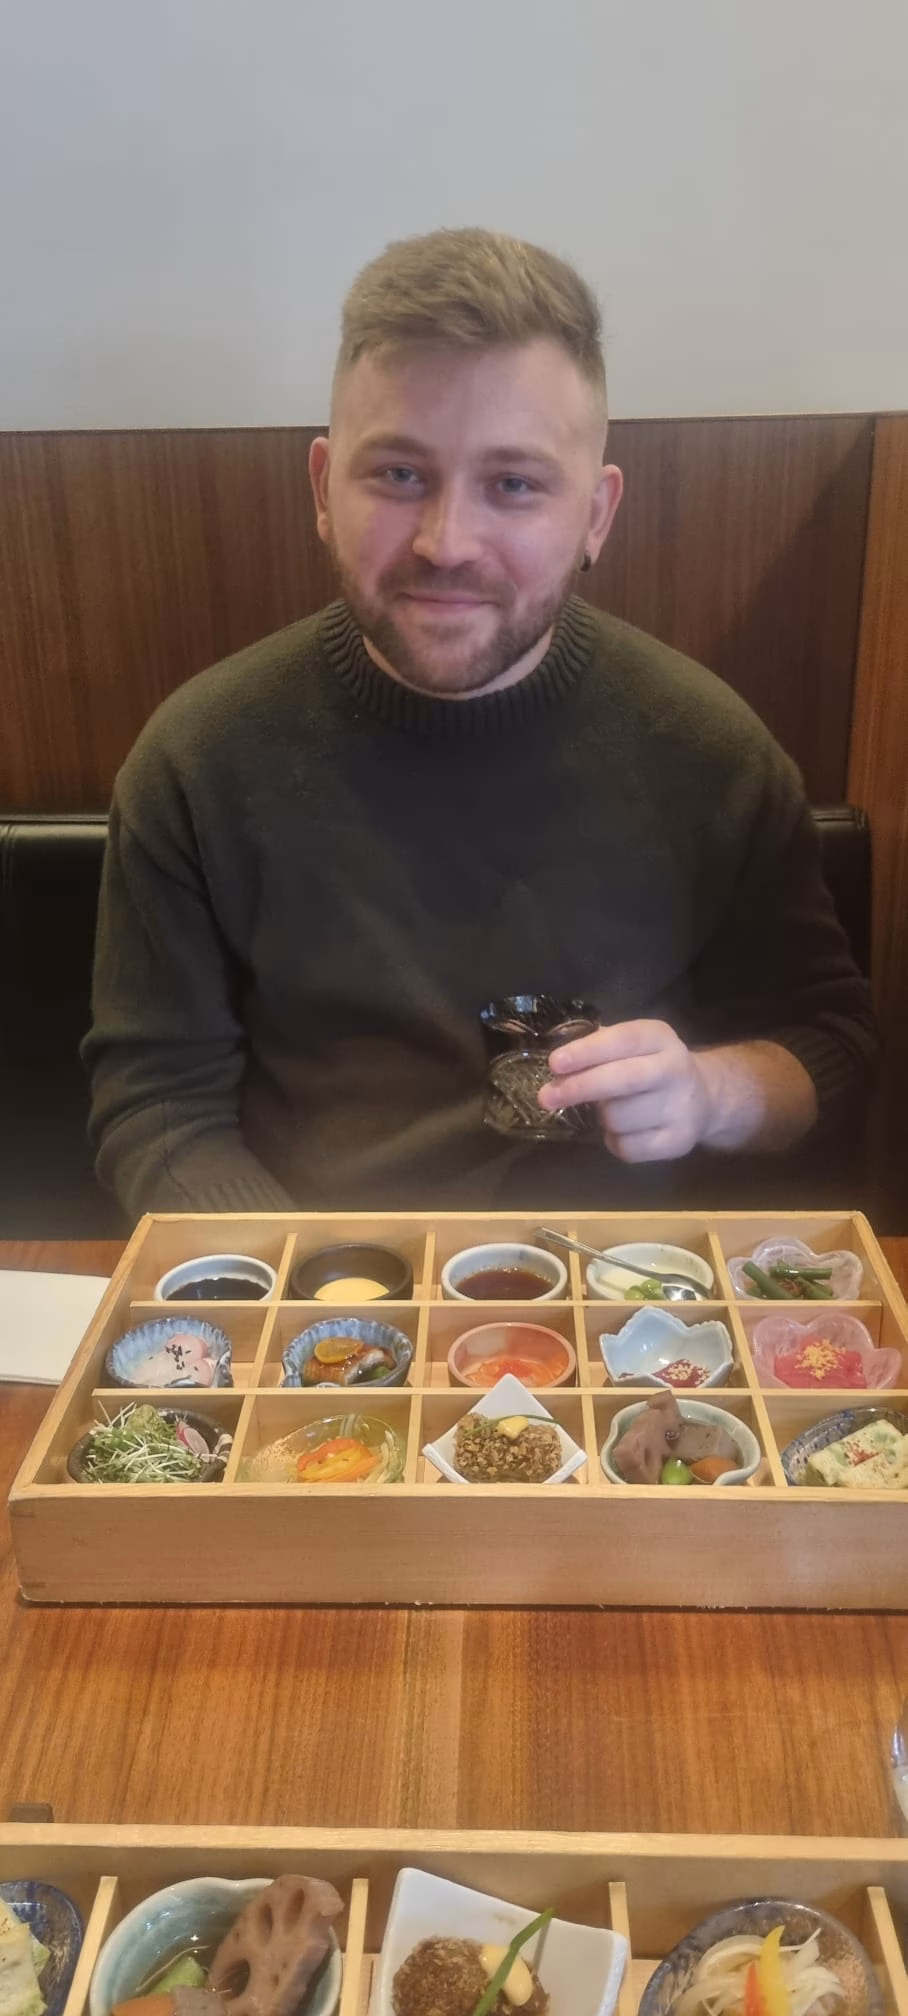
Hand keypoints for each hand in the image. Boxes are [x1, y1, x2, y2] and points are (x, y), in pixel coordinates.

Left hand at [537, 1019, 710, 1161]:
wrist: (705, 1098)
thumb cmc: (652, 1066)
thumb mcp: (634, 1045)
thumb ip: (600, 1047)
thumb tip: (558, 1064)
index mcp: (660, 1038)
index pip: (623, 1040)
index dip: (587, 1051)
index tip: (554, 1064)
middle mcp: (676, 1069)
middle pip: (622, 1080)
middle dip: (579, 1088)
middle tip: (546, 1096)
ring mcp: (681, 1108)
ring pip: (619, 1117)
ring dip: (600, 1117)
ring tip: (606, 1110)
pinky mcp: (678, 1142)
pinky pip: (627, 1147)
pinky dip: (613, 1141)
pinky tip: (621, 1131)